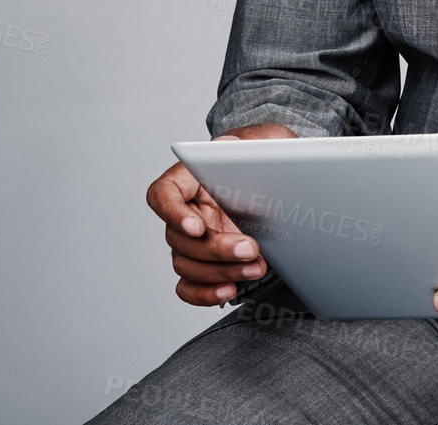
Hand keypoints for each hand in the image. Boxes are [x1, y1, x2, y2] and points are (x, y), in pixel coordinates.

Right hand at [145, 122, 297, 305]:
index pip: (162, 195)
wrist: (274, 179)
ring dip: (221, 271)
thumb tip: (232, 150)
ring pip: (186, 265)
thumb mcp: (260, 143)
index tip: (197, 227)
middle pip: (179, 238)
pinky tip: (231, 289)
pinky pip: (189, 287)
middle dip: (216, 249)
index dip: (173, 213)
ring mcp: (191, 242)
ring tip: (257, 267)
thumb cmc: (262, 159)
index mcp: (188, 179)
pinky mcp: (203, 265)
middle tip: (251, 248)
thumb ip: (244, 145)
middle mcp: (185, 211)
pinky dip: (206, 294)